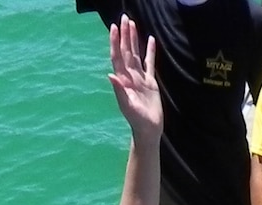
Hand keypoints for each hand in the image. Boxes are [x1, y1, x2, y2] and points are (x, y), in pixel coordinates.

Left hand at [108, 17, 161, 138]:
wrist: (148, 130)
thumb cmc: (137, 121)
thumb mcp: (128, 106)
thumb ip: (119, 91)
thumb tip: (110, 74)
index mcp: (123, 80)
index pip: (118, 57)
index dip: (116, 42)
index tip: (114, 27)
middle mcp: (130, 76)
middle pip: (126, 51)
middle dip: (125, 35)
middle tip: (124, 18)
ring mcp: (140, 78)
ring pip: (136, 54)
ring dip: (134, 39)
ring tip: (132, 24)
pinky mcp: (150, 82)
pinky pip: (149, 63)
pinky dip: (150, 51)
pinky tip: (151, 40)